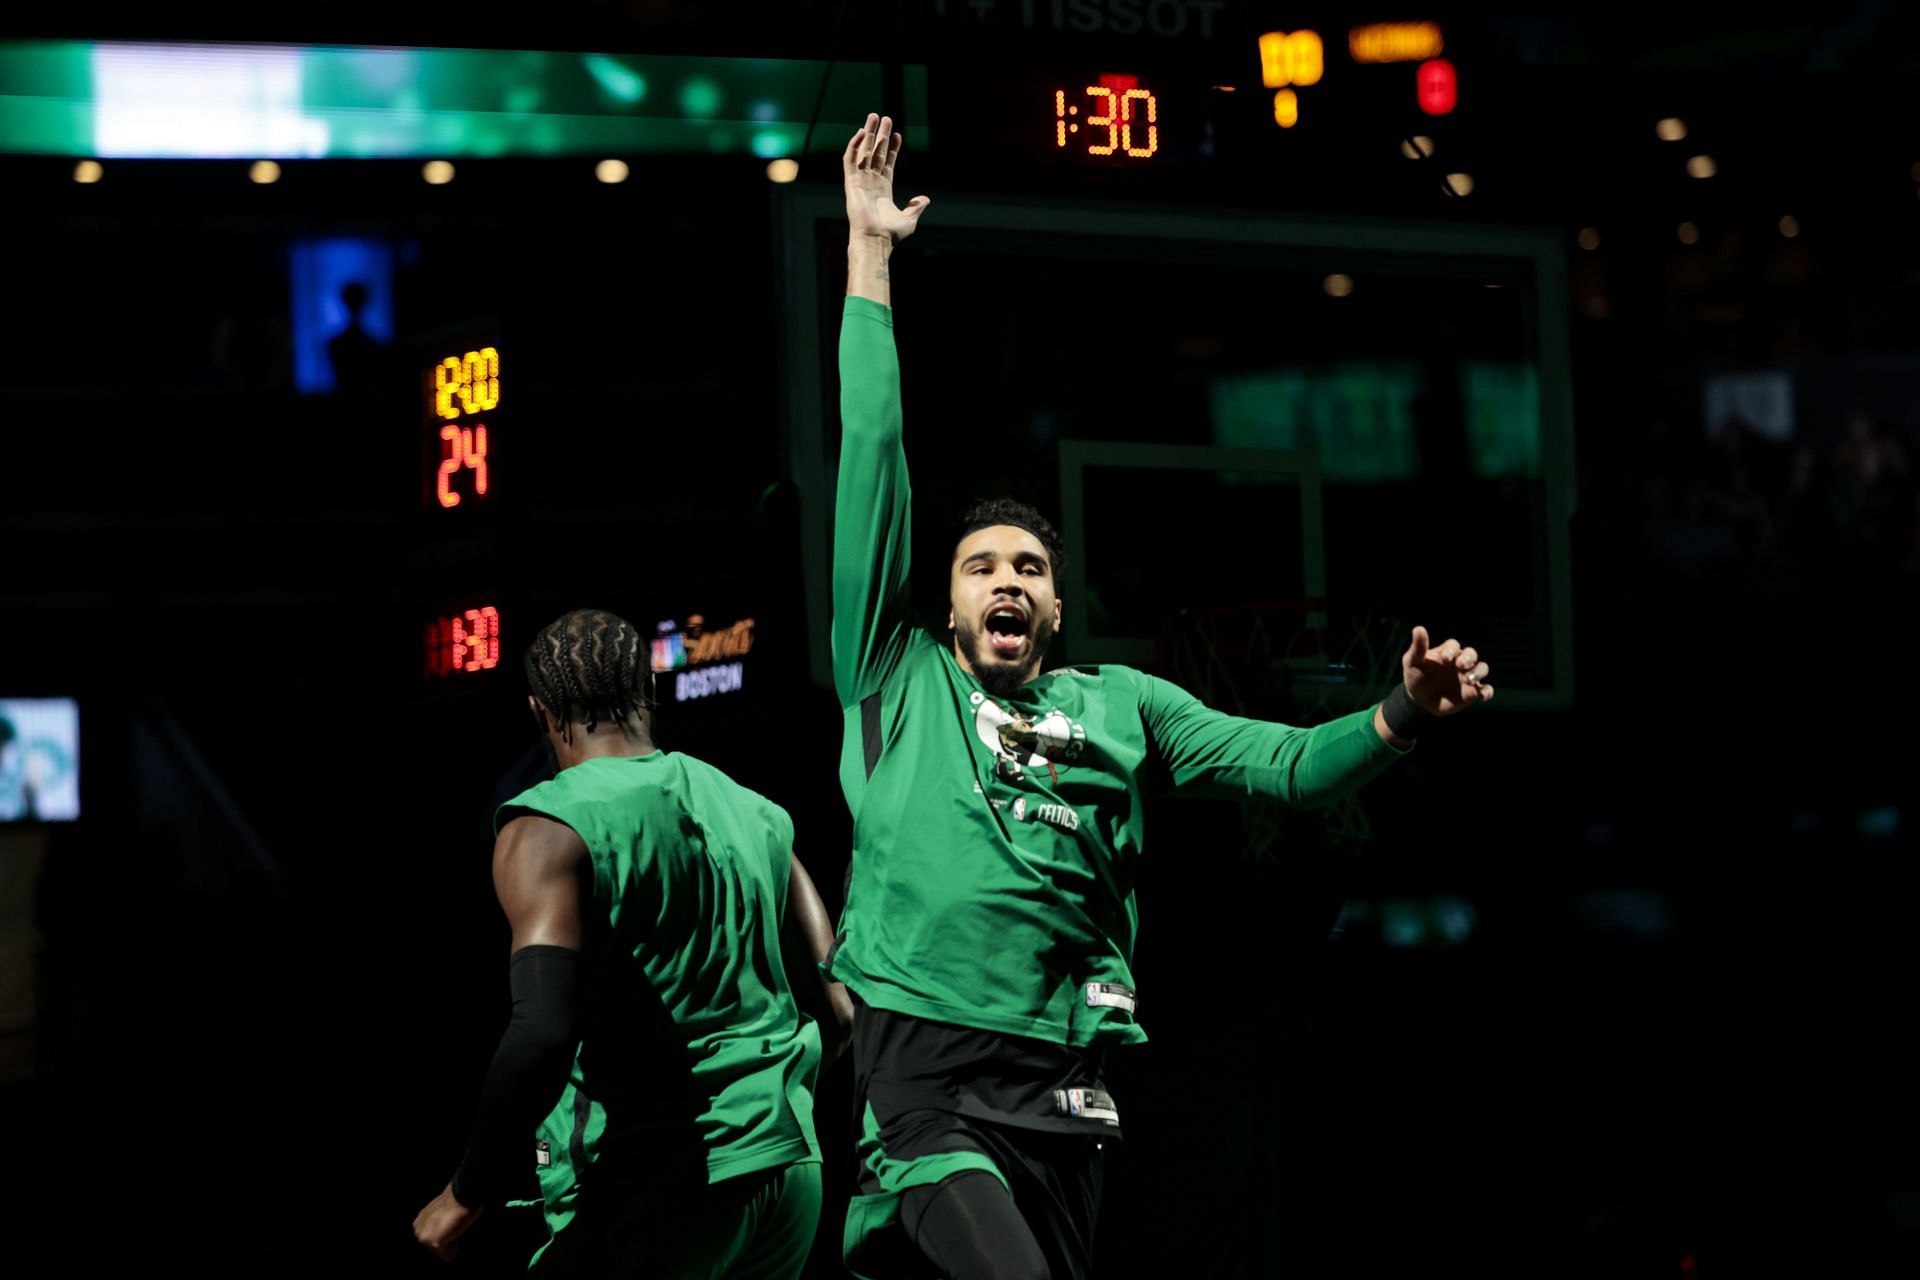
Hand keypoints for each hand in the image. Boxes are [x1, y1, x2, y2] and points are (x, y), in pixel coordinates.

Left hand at [413, 1182, 481, 1262]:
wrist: (463, 1194)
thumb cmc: (459, 1199)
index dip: (447, 1230)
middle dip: (448, 1238)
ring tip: (454, 1225)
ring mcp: (424, 1237)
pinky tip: (456, 1231)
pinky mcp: (433, 1244)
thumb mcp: (441, 1210)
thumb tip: (445, 1229)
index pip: (435, 1238)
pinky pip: (448, 1256)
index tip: (451, 1218)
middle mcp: (417, 1230)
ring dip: (451, 1242)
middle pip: (437, 1247)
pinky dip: (456, 1247)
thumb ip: (437, 1221)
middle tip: (453, 1223)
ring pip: (442, 1253)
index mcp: (419, 1222)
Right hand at [843, 113, 930, 242]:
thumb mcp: (910, 219)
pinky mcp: (851, 182)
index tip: (897, 134)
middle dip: (880, 135)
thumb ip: (916, 207)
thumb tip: (924, 199)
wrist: (876, 239)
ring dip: (868, 134)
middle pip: (876, 152)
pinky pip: (850, 160)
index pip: (887, 162)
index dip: (892, 148)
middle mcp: (871, 182)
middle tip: (884, 118)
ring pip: (864, 151)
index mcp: (883, 189)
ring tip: (873, 117)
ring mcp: (860, 181)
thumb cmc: (890, 234)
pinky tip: (861, 133)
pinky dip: (854, 145)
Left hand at [1401, 626, 1492, 714]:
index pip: (1454, 645)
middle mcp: (1460, 662)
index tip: (1445, 659)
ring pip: (1482, 668)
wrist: (1419, 700)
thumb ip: (1418, 647)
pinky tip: (1482, 695)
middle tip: (1460, 666)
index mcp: (1447, 652)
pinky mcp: (1472, 692)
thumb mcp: (1412, 662)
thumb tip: (1418, 628)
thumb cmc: (1415, 677)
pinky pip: (1486, 689)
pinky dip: (1487, 692)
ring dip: (1479, 672)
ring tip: (1469, 680)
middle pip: (1472, 654)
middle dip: (1468, 658)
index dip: (1451, 650)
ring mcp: (1468, 676)